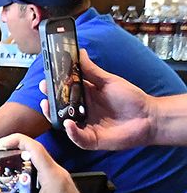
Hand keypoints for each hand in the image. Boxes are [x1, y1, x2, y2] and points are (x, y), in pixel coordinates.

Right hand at [0, 134, 97, 192]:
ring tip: (1, 191)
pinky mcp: (55, 192)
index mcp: (52, 175)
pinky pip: (35, 187)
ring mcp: (56, 183)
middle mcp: (55, 175)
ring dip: (15, 183)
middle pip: (29, 159)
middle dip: (9, 164)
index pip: (33, 147)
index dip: (15, 141)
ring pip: (30, 174)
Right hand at [39, 50, 153, 149]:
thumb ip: (91, 70)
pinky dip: (72, 132)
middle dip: (49, 101)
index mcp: (85, 98)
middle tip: (43, 92)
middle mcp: (82, 113)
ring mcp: (85, 127)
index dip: (53, 88)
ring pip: (64, 124)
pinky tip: (69, 124)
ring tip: (48, 106)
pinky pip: (77, 138)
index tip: (46, 80)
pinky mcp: (92, 140)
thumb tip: (80, 52)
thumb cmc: (131, 99)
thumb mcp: (108, 81)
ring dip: (54, 116)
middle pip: (60, 109)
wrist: (149, 116)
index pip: (64, 93)